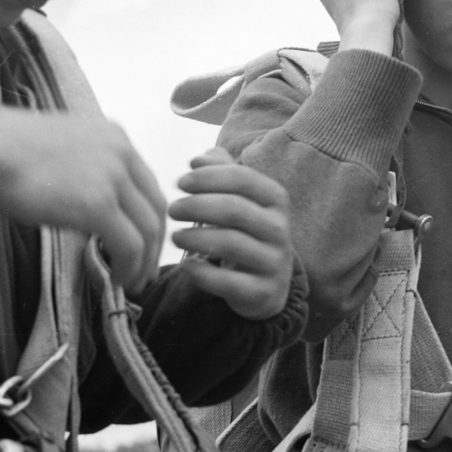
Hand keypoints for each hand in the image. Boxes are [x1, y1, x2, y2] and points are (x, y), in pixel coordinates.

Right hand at [0, 100, 166, 289]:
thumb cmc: (5, 151)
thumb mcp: (61, 150)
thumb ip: (85, 169)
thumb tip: (89, 203)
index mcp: (114, 136)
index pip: (147, 183)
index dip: (148, 217)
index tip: (143, 242)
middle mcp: (122, 152)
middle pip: (155, 207)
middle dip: (154, 243)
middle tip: (145, 269)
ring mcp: (113, 178)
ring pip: (148, 230)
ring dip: (145, 261)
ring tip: (132, 281)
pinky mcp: (100, 205)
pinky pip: (130, 245)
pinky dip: (130, 267)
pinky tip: (117, 279)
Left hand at [168, 147, 294, 320]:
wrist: (267, 284)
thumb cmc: (244, 231)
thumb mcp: (238, 198)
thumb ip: (220, 172)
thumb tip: (197, 159)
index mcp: (275, 200)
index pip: (243, 179)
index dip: (209, 177)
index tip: (180, 182)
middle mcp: (280, 229)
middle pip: (235, 209)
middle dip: (197, 206)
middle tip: (172, 210)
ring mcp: (275, 262)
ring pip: (232, 244)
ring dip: (195, 238)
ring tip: (174, 237)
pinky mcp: (263, 292)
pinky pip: (229, 283)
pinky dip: (203, 273)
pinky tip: (187, 266)